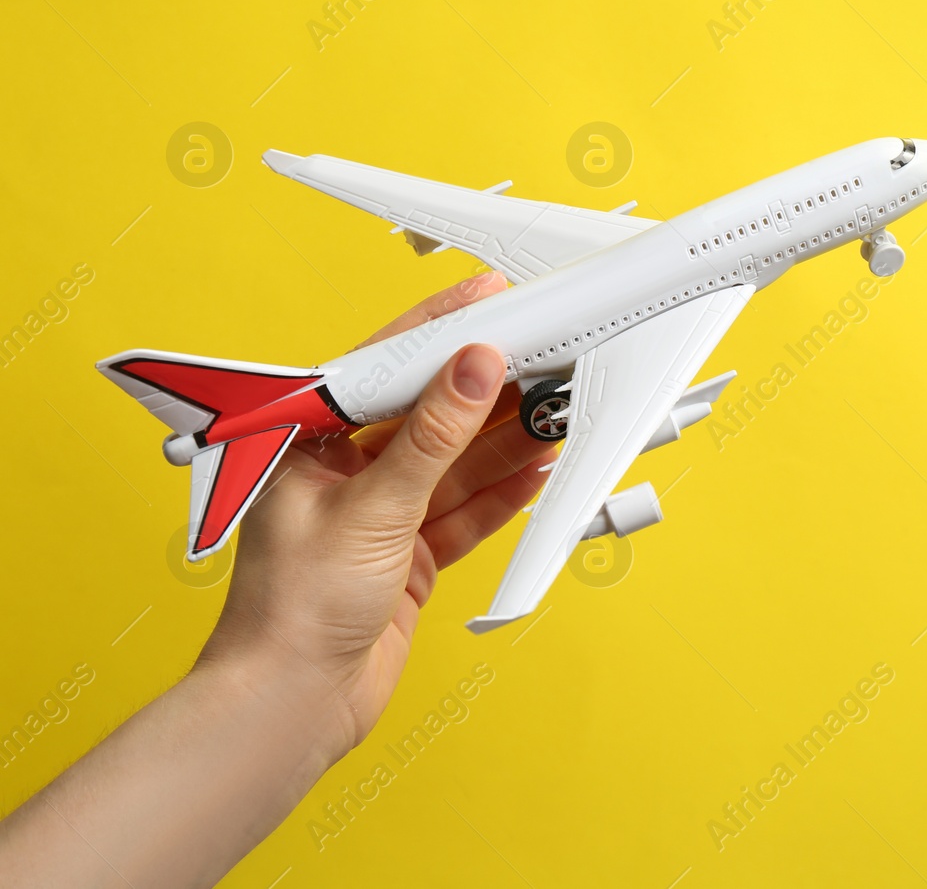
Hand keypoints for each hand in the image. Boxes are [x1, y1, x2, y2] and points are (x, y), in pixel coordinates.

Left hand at [200, 271, 552, 751]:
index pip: (383, 368)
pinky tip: (537, 468)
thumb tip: (471, 371)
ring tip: (555, 411)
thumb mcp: (371, 510)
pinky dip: (503, 493)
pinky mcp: (410, 555)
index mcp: (309, 442)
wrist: (292, 705)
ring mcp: (381, 515)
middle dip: (486, 390)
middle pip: (429, 415)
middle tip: (542, 357)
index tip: (489, 302)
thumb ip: (431, 439)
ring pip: (455, 463)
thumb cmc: (290, 613)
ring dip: (506, 442)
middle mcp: (345, 472)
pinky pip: (466, 510)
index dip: (438, 333)